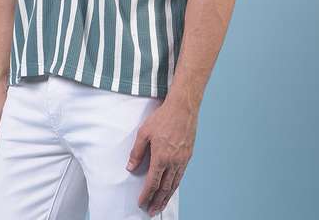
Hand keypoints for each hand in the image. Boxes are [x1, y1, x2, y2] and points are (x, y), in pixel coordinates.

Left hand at [125, 96, 197, 216]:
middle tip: (151, 211)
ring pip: (174, 184)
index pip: (152, 182)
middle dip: (157, 201)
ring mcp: (182, 159)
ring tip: (160, 205)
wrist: (183, 108)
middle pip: (164, 188)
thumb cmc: (163, 118)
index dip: (146, 195)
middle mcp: (173, 161)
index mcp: (161, 157)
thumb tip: (130, 167)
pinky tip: (171, 189)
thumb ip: (137, 152)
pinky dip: (175, 186)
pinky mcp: (188, 155)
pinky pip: (181, 176)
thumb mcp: (144, 132)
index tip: (141, 203)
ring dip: (167, 197)